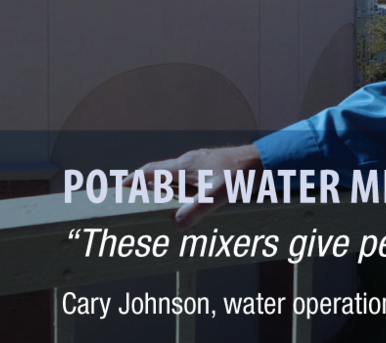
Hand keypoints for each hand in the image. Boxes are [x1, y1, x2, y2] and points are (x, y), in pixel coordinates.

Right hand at [132, 144, 262, 229]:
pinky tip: (187, 204)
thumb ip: (197, 209)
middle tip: (133, 203)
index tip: (118, 190)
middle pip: (159, 174)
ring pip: (174, 178)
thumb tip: (175, 224)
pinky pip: (188, 180)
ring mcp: (201, 164)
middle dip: (145, 188)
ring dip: (164, 191)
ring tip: (157, 209)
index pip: (151, 171)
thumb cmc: (243, 174)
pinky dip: (180, 191)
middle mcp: (190, 162)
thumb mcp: (219, 194)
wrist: (267, 160)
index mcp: (185, 165)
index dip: (133, 181)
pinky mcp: (211, 168)